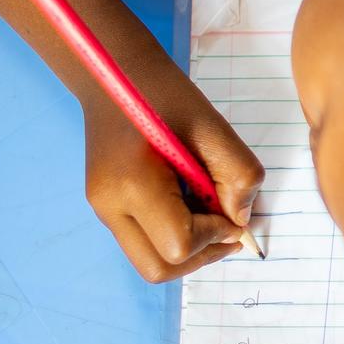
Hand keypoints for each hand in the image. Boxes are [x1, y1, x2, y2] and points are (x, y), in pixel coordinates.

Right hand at [82, 79, 262, 282]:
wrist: (113, 74)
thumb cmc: (164, 94)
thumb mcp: (213, 126)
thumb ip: (237, 175)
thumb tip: (240, 219)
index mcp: (132, 185)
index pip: (179, 246)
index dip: (215, 235)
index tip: (231, 210)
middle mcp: (110, 206)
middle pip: (159, 269)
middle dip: (202, 255)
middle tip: (227, 225)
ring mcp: (102, 210)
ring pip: (150, 261)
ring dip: (188, 247)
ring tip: (205, 207)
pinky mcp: (105, 207)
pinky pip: (144, 240)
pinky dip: (172, 234)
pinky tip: (186, 199)